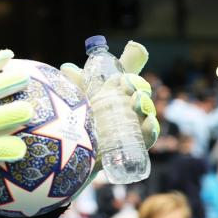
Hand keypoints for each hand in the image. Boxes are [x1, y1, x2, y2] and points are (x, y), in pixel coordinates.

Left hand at [60, 40, 159, 156]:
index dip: (132, 69)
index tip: (129, 66)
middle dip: (138, 86)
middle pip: (140, 93)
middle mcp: (130, 107)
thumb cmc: (81, 120)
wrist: (78, 151)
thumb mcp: (79, 99)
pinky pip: (148, 135)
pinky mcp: (136, 143)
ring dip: (145, 104)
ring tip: (137, 100)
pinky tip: (149, 123)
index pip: (129, 78)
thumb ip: (76, 83)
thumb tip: (66, 67)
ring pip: (147, 112)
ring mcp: (135, 124)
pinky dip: (151, 128)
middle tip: (130, 86)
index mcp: (118, 92)